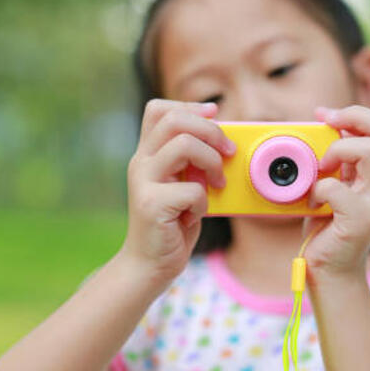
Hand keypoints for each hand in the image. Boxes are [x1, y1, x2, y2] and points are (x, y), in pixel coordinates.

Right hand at [122, 99, 236, 281]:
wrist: (150, 264)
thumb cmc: (173, 224)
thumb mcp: (184, 184)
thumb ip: (193, 161)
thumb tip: (221, 136)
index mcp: (148, 154)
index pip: (159, 109)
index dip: (189, 106)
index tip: (214, 114)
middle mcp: (141, 162)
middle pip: (174, 120)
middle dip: (210, 131)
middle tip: (228, 152)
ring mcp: (143, 182)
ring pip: (183, 145)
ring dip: (211, 162)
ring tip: (216, 182)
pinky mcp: (152, 205)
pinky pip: (191, 189)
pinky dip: (203, 202)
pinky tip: (195, 215)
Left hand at [301, 105, 369, 280]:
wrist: (331, 272)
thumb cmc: (329, 227)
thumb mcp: (337, 184)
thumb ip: (338, 160)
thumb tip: (324, 124)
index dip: (357, 113)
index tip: (326, 115)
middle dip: (353, 120)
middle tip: (326, 131)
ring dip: (337, 152)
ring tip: (322, 169)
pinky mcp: (359, 220)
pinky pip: (336, 187)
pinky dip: (317, 189)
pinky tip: (312, 202)